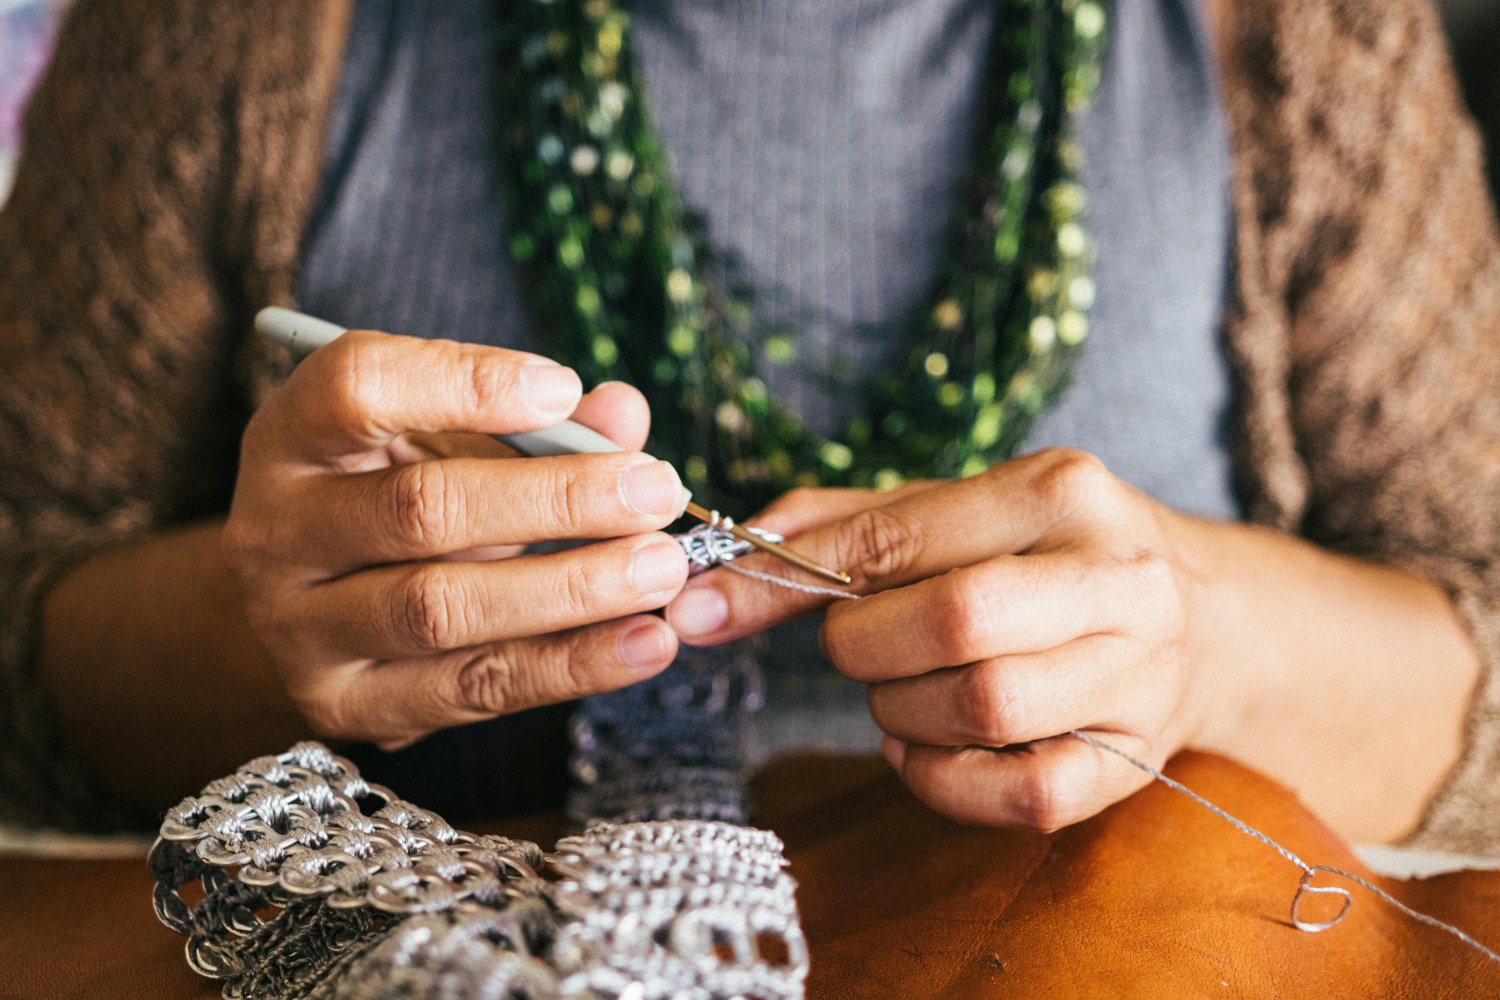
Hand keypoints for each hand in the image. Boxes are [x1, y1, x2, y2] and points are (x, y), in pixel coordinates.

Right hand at [223, 331, 690, 747]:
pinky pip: (473, 687)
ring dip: (571, 589)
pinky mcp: (346, 705)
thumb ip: (537, 419)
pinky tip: (645, 643)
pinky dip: (571, 666)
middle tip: (655, 491)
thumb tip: (623, 414)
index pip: (359, 386)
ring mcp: (299, 628)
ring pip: (443, 609)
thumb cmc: (401, 494)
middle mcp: (276, 530)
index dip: (466, 383)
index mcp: (292, 434)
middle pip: (420, 510)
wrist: (317, 605)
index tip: (564, 387)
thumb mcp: (452, 439)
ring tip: (663, 568)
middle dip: (557, 499)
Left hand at [666, 449, 1217, 831]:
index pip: (900, 536)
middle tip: (850, 647)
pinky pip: (1020, 796)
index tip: (711, 603)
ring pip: (984, 708)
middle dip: (863, 646)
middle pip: (953, 621)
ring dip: (900, 711)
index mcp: (1061, 490)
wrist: (1204, 619)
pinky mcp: (1135, 761)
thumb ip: (844, 523)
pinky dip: (942, 782)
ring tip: (897, 692)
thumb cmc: (1043, 557)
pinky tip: (924, 747)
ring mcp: (1137, 675)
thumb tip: (730, 558)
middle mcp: (1115, 575)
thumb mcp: (957, 511)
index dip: (792, 575)